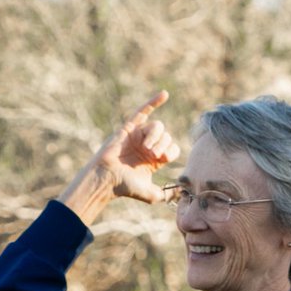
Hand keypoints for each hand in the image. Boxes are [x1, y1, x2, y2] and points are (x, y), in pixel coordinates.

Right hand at [59, 91, 179, 223]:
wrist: (108, 180)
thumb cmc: (126, 187)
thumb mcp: (152, 195)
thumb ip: (167, 195)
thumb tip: (181, 193)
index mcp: (154, 158)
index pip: (172, 148)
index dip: (170, 152)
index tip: (161, 160)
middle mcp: (147, 145)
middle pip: (166, 136)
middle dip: (162, 145)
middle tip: (151, 155)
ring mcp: (138, 136)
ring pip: (157, 126)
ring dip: (155, 136)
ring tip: (146, 148)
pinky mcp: (128, 128)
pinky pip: (142, 111)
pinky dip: (153, 102)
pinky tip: (164, 94)